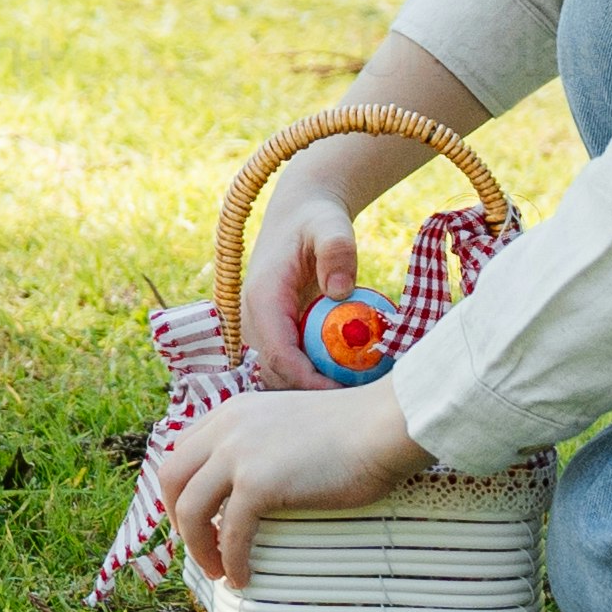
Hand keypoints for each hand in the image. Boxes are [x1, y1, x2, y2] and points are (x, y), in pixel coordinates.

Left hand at [156, 386, 426, 581]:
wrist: (383, 426)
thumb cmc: (357, 431)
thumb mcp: (292, 425)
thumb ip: (268, 444)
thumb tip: (265, 483)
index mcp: (233, 412)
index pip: (184, 450)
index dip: (182, 487)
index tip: (195, 517)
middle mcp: (227, 428)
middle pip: (172, 477)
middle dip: (177, 517)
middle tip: (199, 547)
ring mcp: (239, 454)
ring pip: (190, 508)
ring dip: (198, 546)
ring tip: (217, 571)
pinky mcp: (258, 484)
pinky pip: (230, 533)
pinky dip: (231, 560)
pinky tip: (243, 577)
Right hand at [232, 166, 370, 387]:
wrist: (300, 215)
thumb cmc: (316, 221)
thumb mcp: (331, 226)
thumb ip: (337, 251)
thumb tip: (339, 291)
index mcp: (262, 298)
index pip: (279, 355)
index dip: (308, 381)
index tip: (344, 391)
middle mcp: (253, 318)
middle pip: (276, 374)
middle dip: (312, 391)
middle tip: (357, 395)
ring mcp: (261, 328)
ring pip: (279, 374)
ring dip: (312, 385)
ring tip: (355, 384)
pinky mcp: (274, 332)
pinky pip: (289, 364)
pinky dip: (314, 373)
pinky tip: (345, 371)